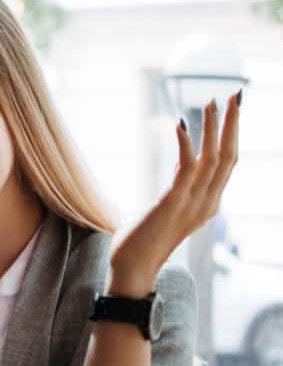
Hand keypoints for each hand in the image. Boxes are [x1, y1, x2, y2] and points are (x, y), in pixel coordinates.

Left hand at [107, 91, 239, 296]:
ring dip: (212, 128)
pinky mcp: (171, 204)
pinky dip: (185, 145)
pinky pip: (185, 169)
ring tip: (210, 101)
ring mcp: (191, 205)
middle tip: (234, 95)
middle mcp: (206, 204)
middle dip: (232, 124)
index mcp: (208, 204)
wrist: (132, 269)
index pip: (228, 164)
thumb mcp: (169, 212)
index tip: (232, 108)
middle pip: (229, 157)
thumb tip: (180, 173)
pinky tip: (180, 124)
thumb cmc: (143, 242)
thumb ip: (179, 192)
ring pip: (212, 160)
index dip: (232, 135)